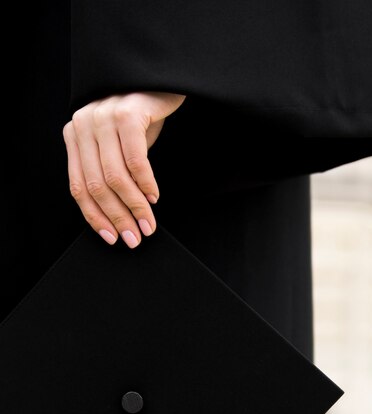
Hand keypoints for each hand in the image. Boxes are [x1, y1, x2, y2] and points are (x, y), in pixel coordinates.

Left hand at [63, 92, 185, 247]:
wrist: (158, 78)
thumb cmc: (139, 116)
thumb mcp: (117, 145)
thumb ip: (109, 171)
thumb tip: (118, 215)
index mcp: (74, 135)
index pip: (78, 187)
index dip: (95, 218)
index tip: (112, 238)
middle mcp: (82, 124)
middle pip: (96, 186)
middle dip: (118, 218)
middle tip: (135, 237)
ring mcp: (102, 117)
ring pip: (115, 177)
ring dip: (134, 206)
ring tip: (148, 223)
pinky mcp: (127, 114)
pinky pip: (136, 161)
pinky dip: (147, 184)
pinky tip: (154, 197)